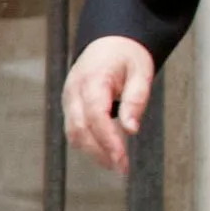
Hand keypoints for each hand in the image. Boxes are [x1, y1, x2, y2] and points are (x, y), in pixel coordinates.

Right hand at [62, 35, 155, 174]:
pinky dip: (88, 143)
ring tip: (116, 164)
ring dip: (93, 152)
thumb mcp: (141, 71)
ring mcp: (68, 98)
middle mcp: (74, 90)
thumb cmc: (127, 55)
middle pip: (80, 129)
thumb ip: (137, 99)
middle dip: (100, 152)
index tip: (122, 159)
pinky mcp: (70, 105)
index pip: (96, 115)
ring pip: (73, 133)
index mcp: (92, 79)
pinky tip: (107, 152)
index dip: (108, 140)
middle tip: (122, 168)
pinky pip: (74, 129)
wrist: (109, 42)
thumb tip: (131, 129)